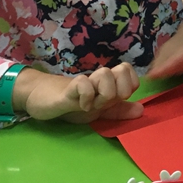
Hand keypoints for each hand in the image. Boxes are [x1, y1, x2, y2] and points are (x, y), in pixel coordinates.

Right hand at [11, 63, 143, 123]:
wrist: (41, 98)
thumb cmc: (72, 103)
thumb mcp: (99, 111)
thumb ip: (119, 111)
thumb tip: (141, 110)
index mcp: (109, 84)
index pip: (130, 72)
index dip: (129, 84)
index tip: (117, 98)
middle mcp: (99, 79)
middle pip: (122, 71)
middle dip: (118, 91)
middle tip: (103, 102)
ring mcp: (85, 82)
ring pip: (106, 74)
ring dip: (102, 94)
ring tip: (91, 104)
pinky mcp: (68, 88)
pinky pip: (84, 84)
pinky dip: (86, 97)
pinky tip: (80, 105)